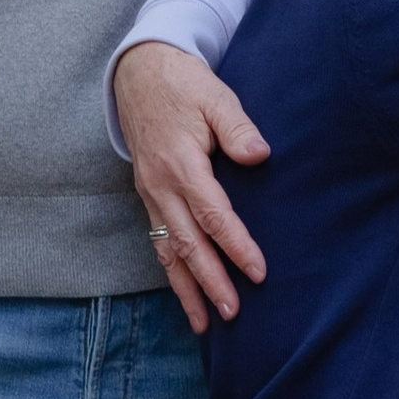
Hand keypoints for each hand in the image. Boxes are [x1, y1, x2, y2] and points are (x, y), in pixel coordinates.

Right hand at [112, 39, 269, 333]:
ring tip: (205, 324)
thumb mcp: (215, 96)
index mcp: (181, 163)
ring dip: (187, 289)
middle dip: (211, 282)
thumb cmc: (184, 85)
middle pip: (189, 244)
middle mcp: (161, 186)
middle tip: (234, 314)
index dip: (235, 245)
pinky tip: (186, 296)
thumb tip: (260, 156)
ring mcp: (151, 195)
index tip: (258, 272)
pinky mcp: (148, 198)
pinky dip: (172, 273)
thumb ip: (237, 127)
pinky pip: (159, 243)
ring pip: (169, 252)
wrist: (139, 74)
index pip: (212, 214)